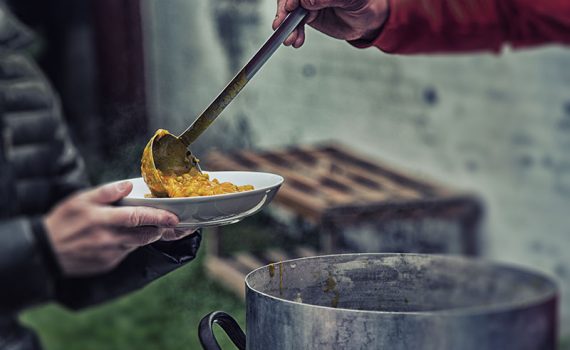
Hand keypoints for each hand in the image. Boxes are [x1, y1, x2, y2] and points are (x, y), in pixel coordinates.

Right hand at [44, 181, 194, 275]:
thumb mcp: (80, 200)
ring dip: (145, 236)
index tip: (174, 217)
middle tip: (167, 222)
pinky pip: (125, 253)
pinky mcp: (108, 264)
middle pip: (144, 235)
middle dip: (158, 228)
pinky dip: (129, 245)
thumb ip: (106, 192)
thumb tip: (128, 184)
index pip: (137, 217)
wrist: (45, 252)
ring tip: (147, 227)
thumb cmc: (63, 221)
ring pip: (137, 244)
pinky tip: (121, 237)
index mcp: (101, 219)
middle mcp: (107, 239)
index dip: (158, 217)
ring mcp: (109, 255)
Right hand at [274, 0, 388, 47]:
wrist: (364, 20)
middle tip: (281, 25)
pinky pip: (296, 24)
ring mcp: (307, 3)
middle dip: (284, 12)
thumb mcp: (348, 0)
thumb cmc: (361, 4)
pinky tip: (296, 41)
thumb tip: (307, 0)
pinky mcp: (307, 16)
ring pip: (290, 12)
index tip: (290, 7)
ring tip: (290, 39)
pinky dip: (294, 33)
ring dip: (287, 27)